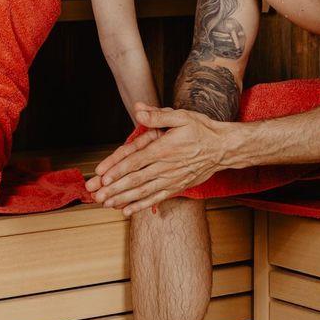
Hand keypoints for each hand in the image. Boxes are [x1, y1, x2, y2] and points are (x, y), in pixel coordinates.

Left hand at [86, 103, 231, 214]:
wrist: (223, 148)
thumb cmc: (202, 130)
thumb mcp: (182, 116)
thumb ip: (158, 115)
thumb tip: (139, 109)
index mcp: (163, 149)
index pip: (135, 161)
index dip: (117, 170)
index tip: (102, 177)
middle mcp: (165, 167)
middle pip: (135, 179)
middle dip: (114, 188)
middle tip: (96, 195)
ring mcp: (171, 179)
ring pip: (143, 191)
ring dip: (123, 198)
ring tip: (106, 203)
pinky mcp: (177, 187)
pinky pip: (156, 198)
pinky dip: (140, 205)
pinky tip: (126, 210)